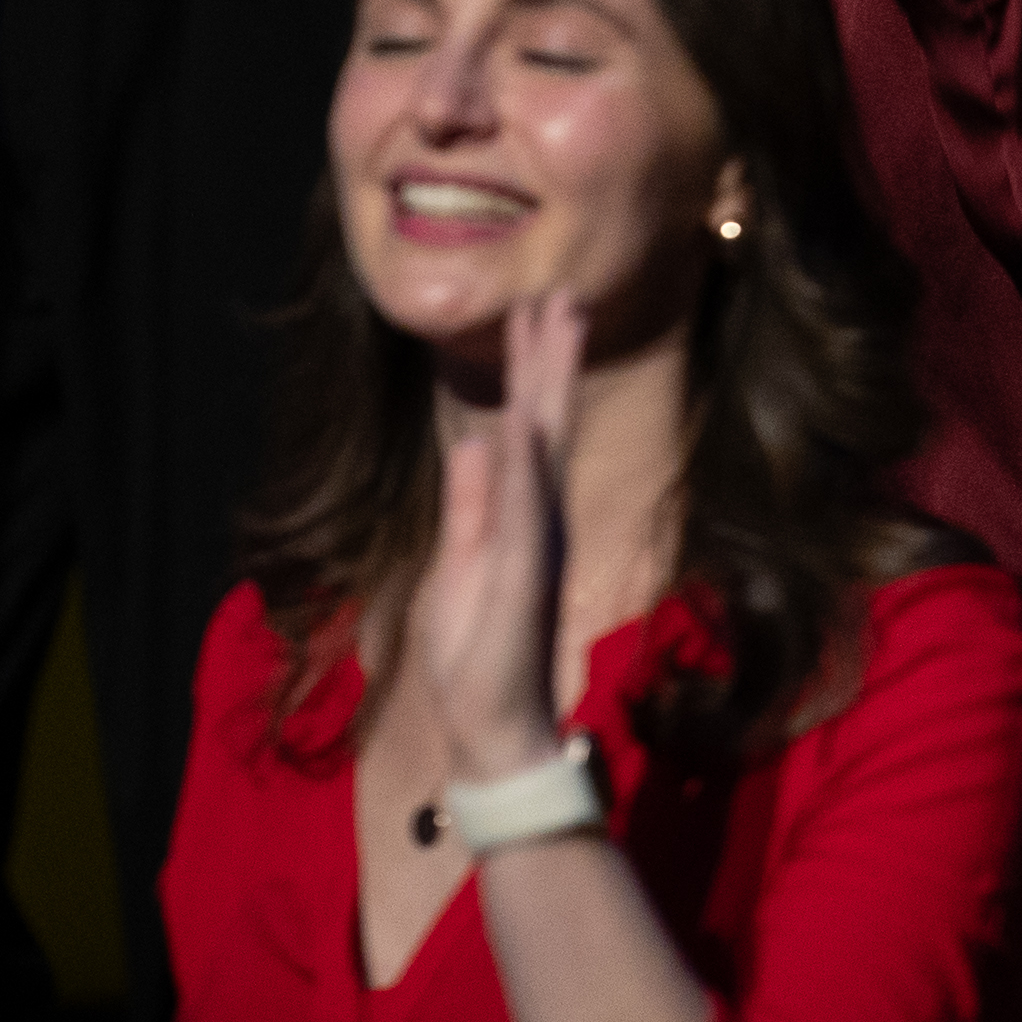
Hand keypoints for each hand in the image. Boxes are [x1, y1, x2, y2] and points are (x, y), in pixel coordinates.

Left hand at [411, 289, 583, 784]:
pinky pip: (524, 513)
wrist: (495, 729)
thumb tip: (475, 439)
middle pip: (547, 423)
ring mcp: (534, 545)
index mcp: (523, 516)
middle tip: (562, 292)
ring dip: (550, 388)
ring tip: (559, 328)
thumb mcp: (460, 566)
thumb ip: (471, 506)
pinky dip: (525, 467)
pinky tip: (526, 423)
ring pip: (545, 450)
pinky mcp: (521, 578)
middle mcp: (539, 521)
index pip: (531, 428)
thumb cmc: (477, 657)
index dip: (533, 369)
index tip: (536, 308)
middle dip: (551, 358)